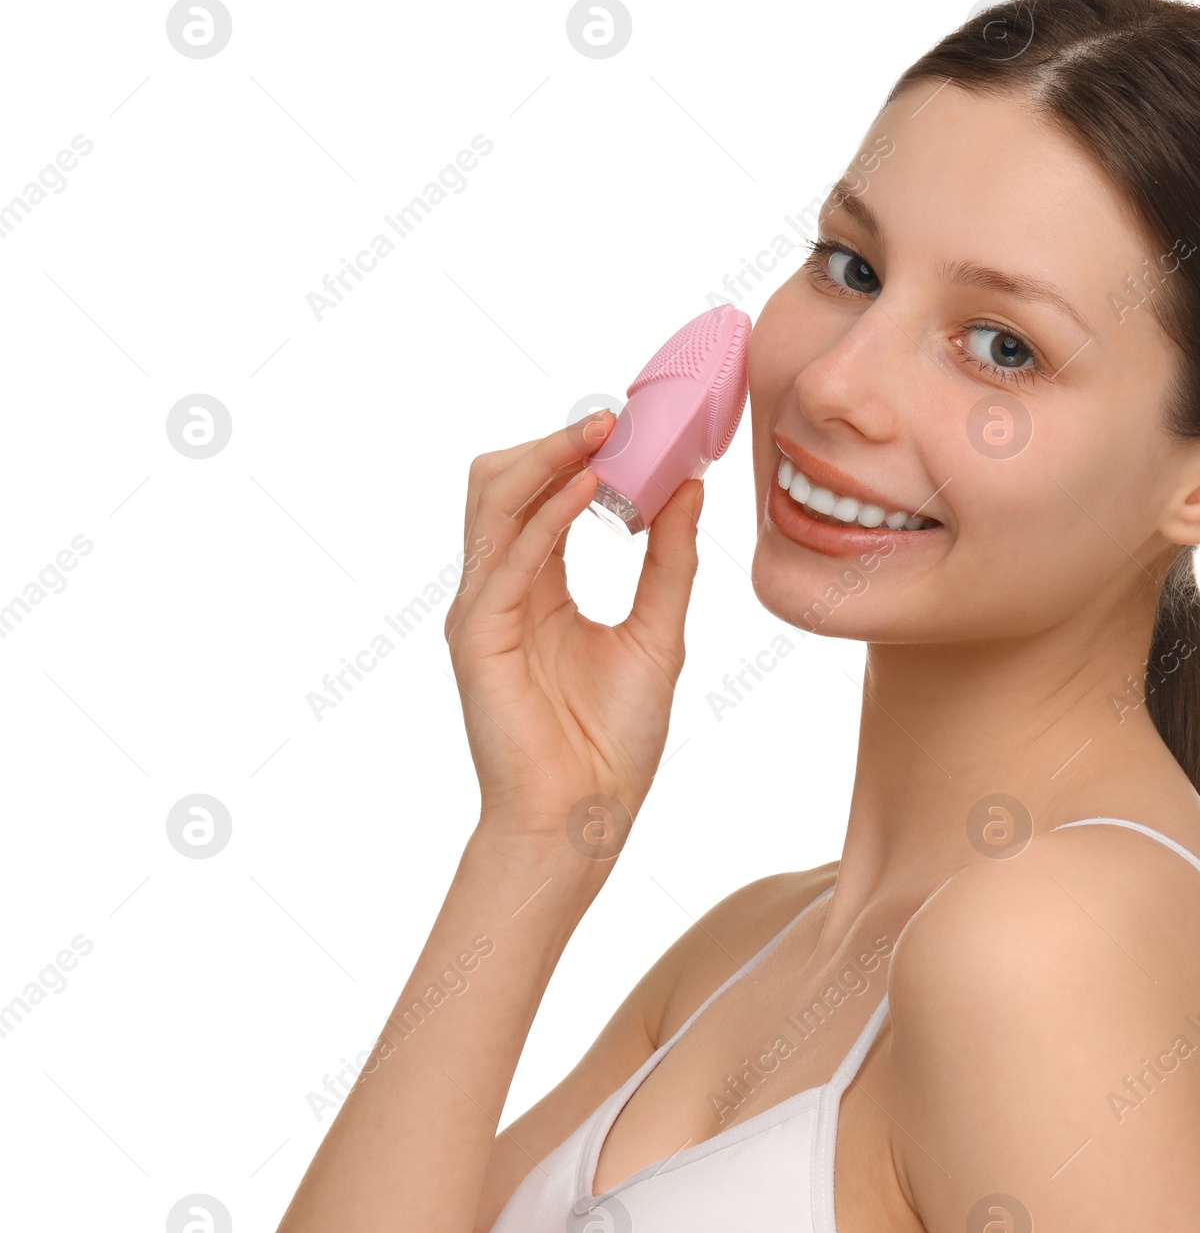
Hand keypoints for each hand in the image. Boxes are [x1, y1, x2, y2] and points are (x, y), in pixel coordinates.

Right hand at [443, 412, 702, 850]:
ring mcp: (483, 608)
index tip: (634, 425)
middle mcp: (502, 589)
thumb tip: (690, 487)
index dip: (580, 456)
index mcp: (539, 587)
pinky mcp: (476, 633)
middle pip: (504, 487)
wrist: (587, 814)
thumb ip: (669, 559)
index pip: (545, 498)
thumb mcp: (659, 630)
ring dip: (546, 460)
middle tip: (612, 418)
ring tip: (601, 434)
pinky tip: (587, 488)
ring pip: (494, 504)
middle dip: (554, 444)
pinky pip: (507, 555)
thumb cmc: (614, 739)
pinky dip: (546, 514)